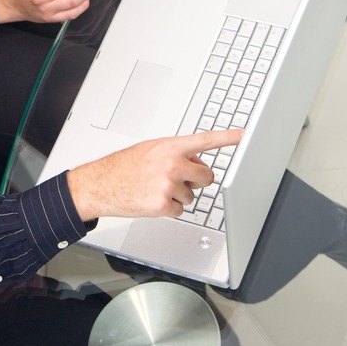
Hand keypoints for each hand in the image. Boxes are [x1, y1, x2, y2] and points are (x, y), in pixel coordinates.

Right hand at [65, 129, 243, 222]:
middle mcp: (172, 164)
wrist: (101, 184)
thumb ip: (177, 153)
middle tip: (177, 179)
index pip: (205, 140)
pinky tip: (153, 199)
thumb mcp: (151, 150)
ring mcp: (169, 185)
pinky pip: (181, 209)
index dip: (228, 138)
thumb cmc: (124, 166)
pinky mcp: (164, 205)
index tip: (245, 136)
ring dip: (179, 194)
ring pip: (192, 195)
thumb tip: (198, 162)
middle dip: (197, 180)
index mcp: (169, 147)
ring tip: (155, 188)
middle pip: (207, 177)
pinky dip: (170, 208)